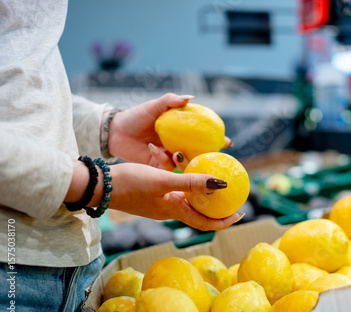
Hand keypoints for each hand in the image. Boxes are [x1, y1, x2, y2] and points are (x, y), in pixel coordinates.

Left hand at [107, 93, 231, 170]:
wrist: (116, 132)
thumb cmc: (135, 117)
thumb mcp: (153, 106)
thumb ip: (170, 101)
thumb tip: (190, 98)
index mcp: (181, 131)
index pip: (204, 136)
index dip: (217, 140)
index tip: (227, 142)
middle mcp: (179, 145)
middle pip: (200, 154)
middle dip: (210, 158)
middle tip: (213, 156)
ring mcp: (170, 157)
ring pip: (186, 164)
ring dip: (185, 160)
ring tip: (177, 153)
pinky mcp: (158, 167)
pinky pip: (167, 167)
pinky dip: (162, 159)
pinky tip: (152, 149)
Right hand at [107, 163, 242, 229]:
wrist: (98, 185)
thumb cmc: (129, 183)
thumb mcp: (163, 180)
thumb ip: (191, 182)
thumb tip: (221, 185)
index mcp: (173, 211)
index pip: (205, 223)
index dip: (224, 221)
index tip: (241, 213)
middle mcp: (168, 210)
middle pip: (199, 214)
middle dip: (217, 209)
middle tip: (232, 197)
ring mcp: (159, 203)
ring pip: (188, 202)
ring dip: (203, 196)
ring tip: (215, 182)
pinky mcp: (152, 195)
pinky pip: (176, 192)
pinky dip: (188, 186)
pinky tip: (189, 171)